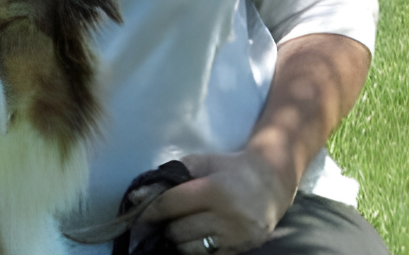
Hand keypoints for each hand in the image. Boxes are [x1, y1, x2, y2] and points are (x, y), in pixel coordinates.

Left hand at [138, 146, 295, 254]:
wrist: (271, 183)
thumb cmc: (230, 169)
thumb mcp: (203, 162)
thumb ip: (173, 174)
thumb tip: (141, 194)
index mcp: (214, 190)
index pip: (171, 204)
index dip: (150, 209)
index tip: (138, 211)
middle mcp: (226, 216)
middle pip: (179, 230)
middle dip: (166, 224)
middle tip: (164, 218)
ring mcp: (235, 237)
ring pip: (191, 249)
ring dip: (179, 239)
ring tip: (180, 227)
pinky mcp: (240, 249)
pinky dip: (196, 248)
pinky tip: (196, 236)